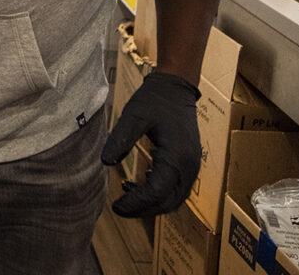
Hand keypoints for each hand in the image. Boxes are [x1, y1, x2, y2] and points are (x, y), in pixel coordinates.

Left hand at [100, 71, 200, 216]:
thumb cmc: (155, 100)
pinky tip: (137, 186)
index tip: (115, 206)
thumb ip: (120, 138)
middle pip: (168, 203)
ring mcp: (192, 167)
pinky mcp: (189, 165)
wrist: (177, 88)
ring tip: (126, 198)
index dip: (135, 203)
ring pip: (174, 200)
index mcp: (176, 156)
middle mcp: (189, 167)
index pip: (156, 192)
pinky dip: (158, 196)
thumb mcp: (134, 115)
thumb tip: (106, 163)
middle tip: (119, 208)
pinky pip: (176, 190)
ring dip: (151, 205)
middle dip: (143, 210)